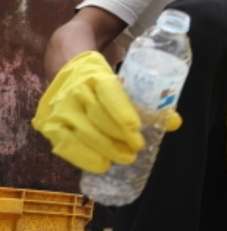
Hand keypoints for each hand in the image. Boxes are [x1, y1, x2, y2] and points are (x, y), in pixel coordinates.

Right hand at [32, 51, 144, 172]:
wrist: (64, 66)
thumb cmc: (100, 79)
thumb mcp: (121, 80)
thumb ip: (147, 101)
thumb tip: (175, 123)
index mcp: (94, 75)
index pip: (109, 93)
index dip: (122, 112)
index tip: (136, 128)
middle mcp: (74, 90)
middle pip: (98, 117)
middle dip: (118, 137)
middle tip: (136, 149)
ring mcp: (58, 108)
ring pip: (82, 133)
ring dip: (105, 150)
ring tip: (125, 158)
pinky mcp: (48, 124)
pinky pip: (66, 145)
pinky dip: (85, 158)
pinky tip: (101, 164)